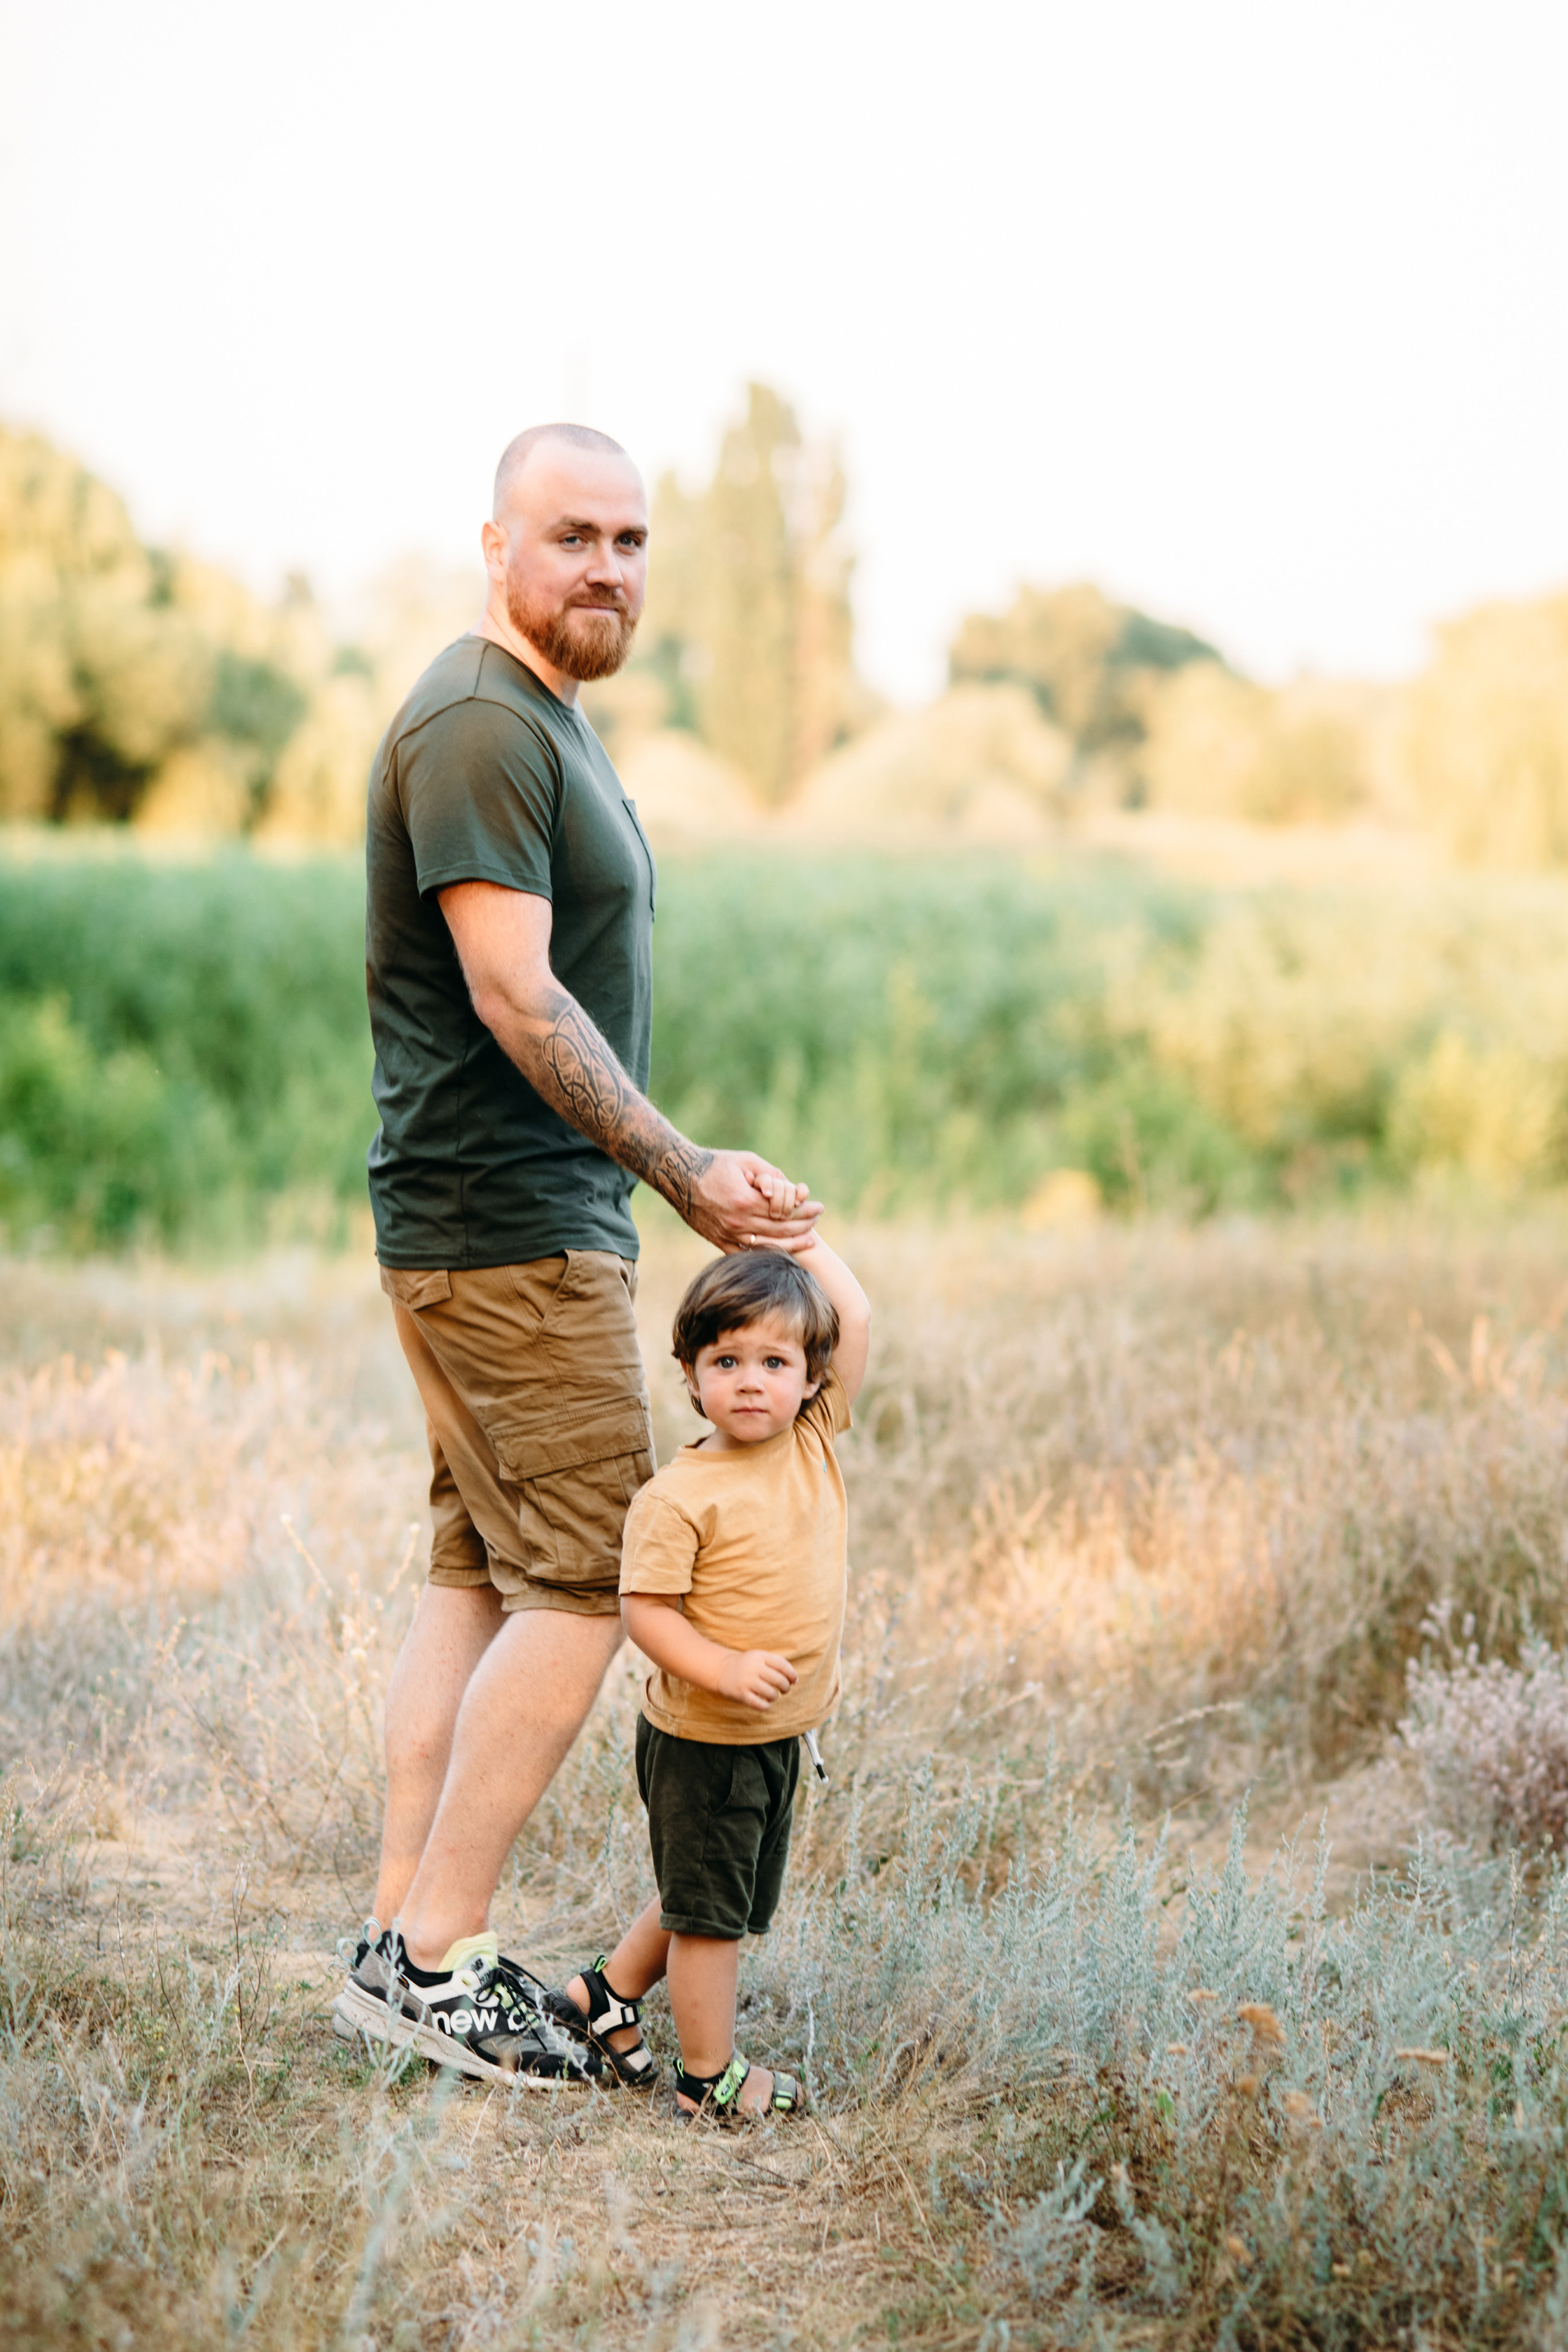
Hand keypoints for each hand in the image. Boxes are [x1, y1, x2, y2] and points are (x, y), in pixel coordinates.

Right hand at [687, 1150, 821, 1254]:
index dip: (804, 1211)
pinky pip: (745, 1253)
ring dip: (790, 1243)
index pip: (784, 1211)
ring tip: (807, 1239)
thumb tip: (792, 1187)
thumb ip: (771, 1174)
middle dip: (802, 1226)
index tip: (818, 1208)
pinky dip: (764, 1253)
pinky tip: (780, 1250)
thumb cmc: (714, 1164)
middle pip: (779, 1231)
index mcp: (745, 1200)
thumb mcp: (746, 1161)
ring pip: (766, 1246)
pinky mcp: (718, 1240)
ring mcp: (727, 1234)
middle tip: (816, 1222)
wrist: (678, 1177)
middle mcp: (737, 1221)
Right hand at [716, 1648, 798, 1711]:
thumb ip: (775, 1664)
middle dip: (786, 1687)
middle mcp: (753, 1667)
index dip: (792, 1674)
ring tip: (772, 1695)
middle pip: (779, 1680)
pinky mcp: (741, 1694)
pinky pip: (760, 1704)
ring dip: (775, 1696)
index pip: (782, 1665)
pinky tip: (766, 1703)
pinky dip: (767, 1705)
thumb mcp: (759, 1657)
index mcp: (759, 1656)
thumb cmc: (746, 1665)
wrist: (721, 1670)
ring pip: (771, 1693)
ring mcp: (747, 1681)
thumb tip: (794, 1679)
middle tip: (785, 1690)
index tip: (794, 1681)